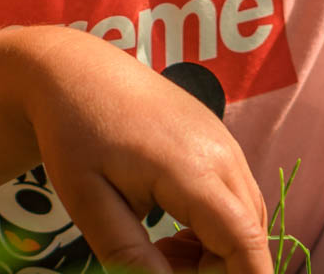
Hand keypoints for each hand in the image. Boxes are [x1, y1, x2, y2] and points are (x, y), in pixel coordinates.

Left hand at [22, 29, 273, 273]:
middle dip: (214, 271)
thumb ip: (129, 253)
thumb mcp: (87, 200)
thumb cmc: (74, 132)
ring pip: (246, 220)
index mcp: (192, 170)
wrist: (74, 70)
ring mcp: (225, 143)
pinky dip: (215, 228)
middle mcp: (223, 154)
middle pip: (249, 237)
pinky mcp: (219, 141)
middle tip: (157, 266)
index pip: (245, 243)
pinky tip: (172, 229)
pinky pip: (236, 200)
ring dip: (214, 252)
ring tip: (159, 249)